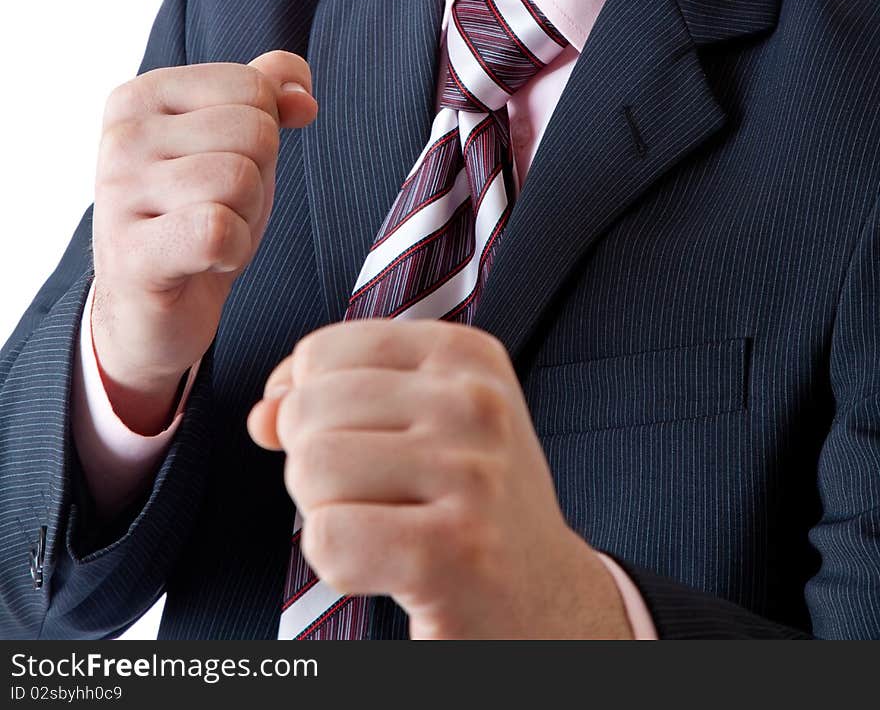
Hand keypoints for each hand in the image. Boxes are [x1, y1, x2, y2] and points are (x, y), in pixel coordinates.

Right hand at [91, 51, 317, 430]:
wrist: (150, 310)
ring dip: (245, 217)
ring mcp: (118, 194)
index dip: (263, 133)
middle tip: (217, 207)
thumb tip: (301, 96)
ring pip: (241, 179)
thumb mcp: (235, 143)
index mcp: (141, 95)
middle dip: (258, 177)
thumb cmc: (195, 214)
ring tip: (208, 233)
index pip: (252, 85)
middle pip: (254, 130)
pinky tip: (205, 262)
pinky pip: (219, 230)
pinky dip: (232, 253)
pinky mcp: (130, 253)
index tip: (221, 166)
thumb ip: (268, 92)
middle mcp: (122, 136)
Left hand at [247, 319, 632, 638]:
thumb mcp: (415, 423)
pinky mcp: (453, 552)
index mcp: (466, 355)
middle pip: (309, 410)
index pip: (323, 352)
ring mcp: (471, 475)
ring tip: (378, 526)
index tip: (349, 442)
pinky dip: (337, 565)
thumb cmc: (465, 500)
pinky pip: (329, 539)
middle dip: (311, 464)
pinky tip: (386, 569)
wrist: (545, 601)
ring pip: (312, 468)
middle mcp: (475, 403)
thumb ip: (332, 398)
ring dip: (323, 512)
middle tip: (370, 497)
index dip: (306, 404)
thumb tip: (263, 413)